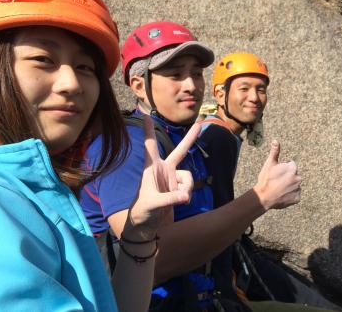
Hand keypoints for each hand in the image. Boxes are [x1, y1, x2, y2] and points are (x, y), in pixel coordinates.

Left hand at [125, 116, 198, 239]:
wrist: (146, 227)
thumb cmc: (142, 212)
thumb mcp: (152, 205)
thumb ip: (170, 199)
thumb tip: (185, 195)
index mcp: (151, 169)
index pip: (150, 146)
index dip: (148, 131)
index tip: (144, 114)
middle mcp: (163, 170)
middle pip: (179, 151)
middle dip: (190, 138)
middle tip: (199, 123)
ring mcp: (172, 179)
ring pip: (188, 176)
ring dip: (186, 187)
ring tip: (180, 199)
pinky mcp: (179, 189)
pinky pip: (189, 187)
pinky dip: (187, 194)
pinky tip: (181, 201)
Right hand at [253, 140, 301, 210]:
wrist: (263, 197)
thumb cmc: (266, 179)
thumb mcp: (270, 164)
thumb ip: (275, 152)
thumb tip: (275, 140)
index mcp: (293, 169)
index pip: (291, 166)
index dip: (283, 169)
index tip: (277, 174)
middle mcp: (298, 178)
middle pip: (294, 176)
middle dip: (287, 178)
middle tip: (277, 182)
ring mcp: (298, 189)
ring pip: (294, 186)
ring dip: (289, 187)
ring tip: (279, 189)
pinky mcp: (297, 198)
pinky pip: (295, 195)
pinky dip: (290, 195)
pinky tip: (282, 195)